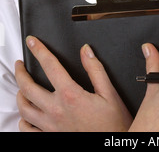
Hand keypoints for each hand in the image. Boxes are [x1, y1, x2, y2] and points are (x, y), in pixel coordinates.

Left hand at [15, 37, 131, 131]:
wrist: (113, 146)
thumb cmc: (113, 124)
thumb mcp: (109, 93)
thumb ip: (95, 69)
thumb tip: (86, 51)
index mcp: (70, 95)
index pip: (50, 66)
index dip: (39, 50)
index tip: (32, 42)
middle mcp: (56, 111)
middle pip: (28, 87)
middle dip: (21, 72)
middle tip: (20, 64)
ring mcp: (50, 127)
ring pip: (24, 108)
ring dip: (20, 94)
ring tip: (21, 86)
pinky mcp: (49, 138)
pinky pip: (27, 129)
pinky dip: (23, 119)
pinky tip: (26, 114)